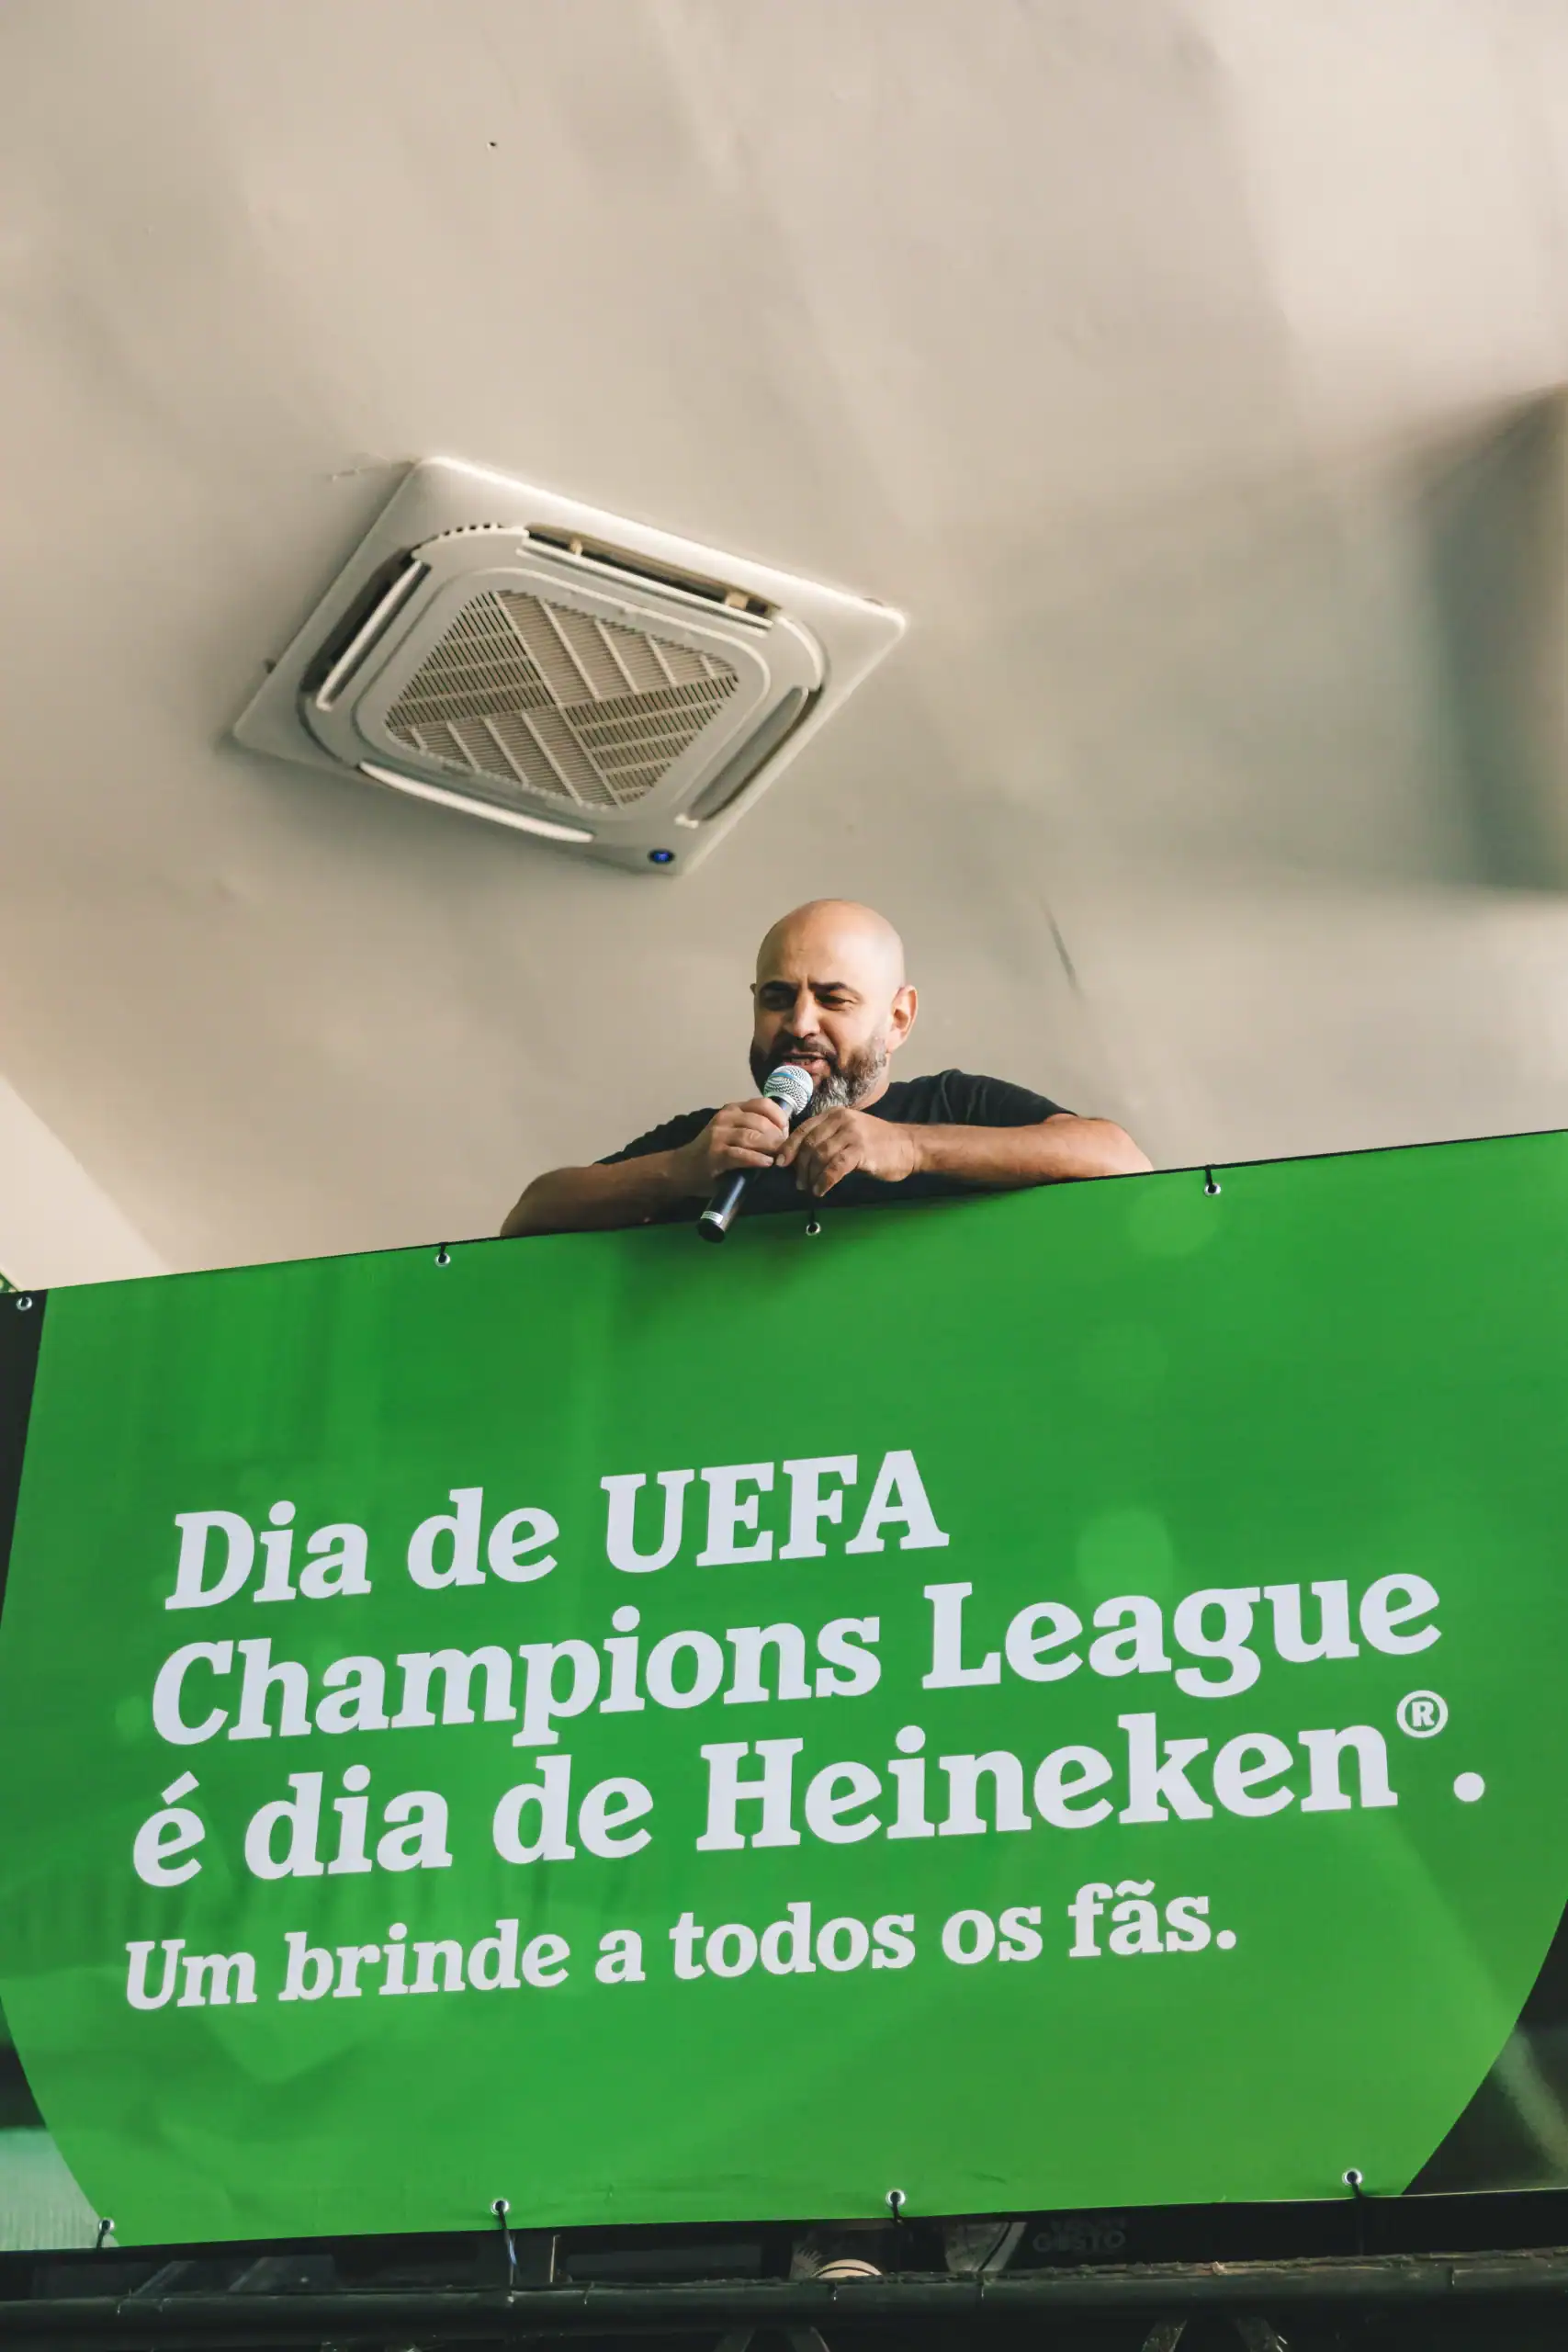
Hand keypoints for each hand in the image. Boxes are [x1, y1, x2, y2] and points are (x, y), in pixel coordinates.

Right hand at [671, 1097, 789, 1194]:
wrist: (683, 1168)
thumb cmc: (714, 1152)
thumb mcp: (733, 1133)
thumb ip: (753, 1130)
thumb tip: (785, 1137)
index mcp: (733, 1109)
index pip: (763, 1104)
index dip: (780, 1118)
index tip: (786, 1133)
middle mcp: (725, 1118)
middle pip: (761, 1121)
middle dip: (778, 1136)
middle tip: (785, 1150)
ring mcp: (718, 1135)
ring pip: (752, 1136)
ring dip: (770, 1147)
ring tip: (779, 1157)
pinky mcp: (715, 1154)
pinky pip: (741, 1154)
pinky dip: (757, 1159)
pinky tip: (767, 1163)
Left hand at [775, 1108, 918, 1197]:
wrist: (908, 1146)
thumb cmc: (877, 1144)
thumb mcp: (848, 1134)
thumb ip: (827, 1140)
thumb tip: (799, 1160)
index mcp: (834, 1114)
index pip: (803, 1129)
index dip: (789, 1147)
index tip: (780, 1163)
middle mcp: (841, 1120)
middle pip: (809, 1144)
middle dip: (800, 1166)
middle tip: (799, 1183)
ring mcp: (852, 1133)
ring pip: (820, 1155)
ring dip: (811, 1175)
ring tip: (810, 1188)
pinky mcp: (861, 1150)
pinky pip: (835, 1167)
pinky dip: (824, 1181)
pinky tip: (821, 1190)